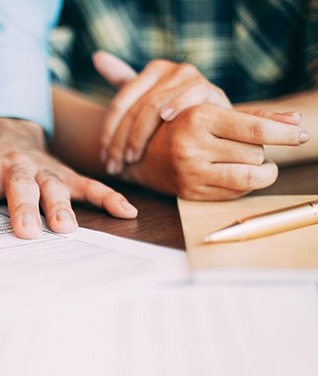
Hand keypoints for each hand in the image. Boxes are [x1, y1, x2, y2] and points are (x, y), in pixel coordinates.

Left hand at [0, 118, 137, 238]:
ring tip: (67, 229)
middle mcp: (12, 166)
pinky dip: (107, 196)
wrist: (2, 129)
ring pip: (54, 185)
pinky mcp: (63, 173)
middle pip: (19, 186)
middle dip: (24, 208)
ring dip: (62, 205)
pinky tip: (126, 212)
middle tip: (28, 233)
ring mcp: (41, 169)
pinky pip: (88, 183)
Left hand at [93, 52, 231, 173]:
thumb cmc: (178, 117)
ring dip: (139, 136)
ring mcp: (192, 78)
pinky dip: (177, 106)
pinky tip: (165, 120)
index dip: (108, 132)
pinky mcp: (212, 90)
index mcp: (153, 71)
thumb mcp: (148, 101)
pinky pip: (191, 95)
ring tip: (131, 158)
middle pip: (135, 108)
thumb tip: (97, 57)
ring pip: (155, 105)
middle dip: (120, 141)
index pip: (120, 102)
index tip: (103, 157)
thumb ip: (124, 81)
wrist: (218, 126)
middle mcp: (171, 70)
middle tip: (114, 165)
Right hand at [123, 105, 308, 198]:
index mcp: (198, 119)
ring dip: (259, 171)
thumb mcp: (215, 112)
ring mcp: (190, 172)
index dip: (283, 134)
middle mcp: (192, 146)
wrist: (144, 153)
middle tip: (249, 146)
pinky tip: (233, 173)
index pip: (255, 130)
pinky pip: (235, 193)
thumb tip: (295, 121)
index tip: (300, 135)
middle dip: (260, 151)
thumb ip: (256, 117)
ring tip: (255, 163)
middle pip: (255, 154)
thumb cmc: (187, 126)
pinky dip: (244, 184)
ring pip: (249, 176)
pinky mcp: (191, 192)